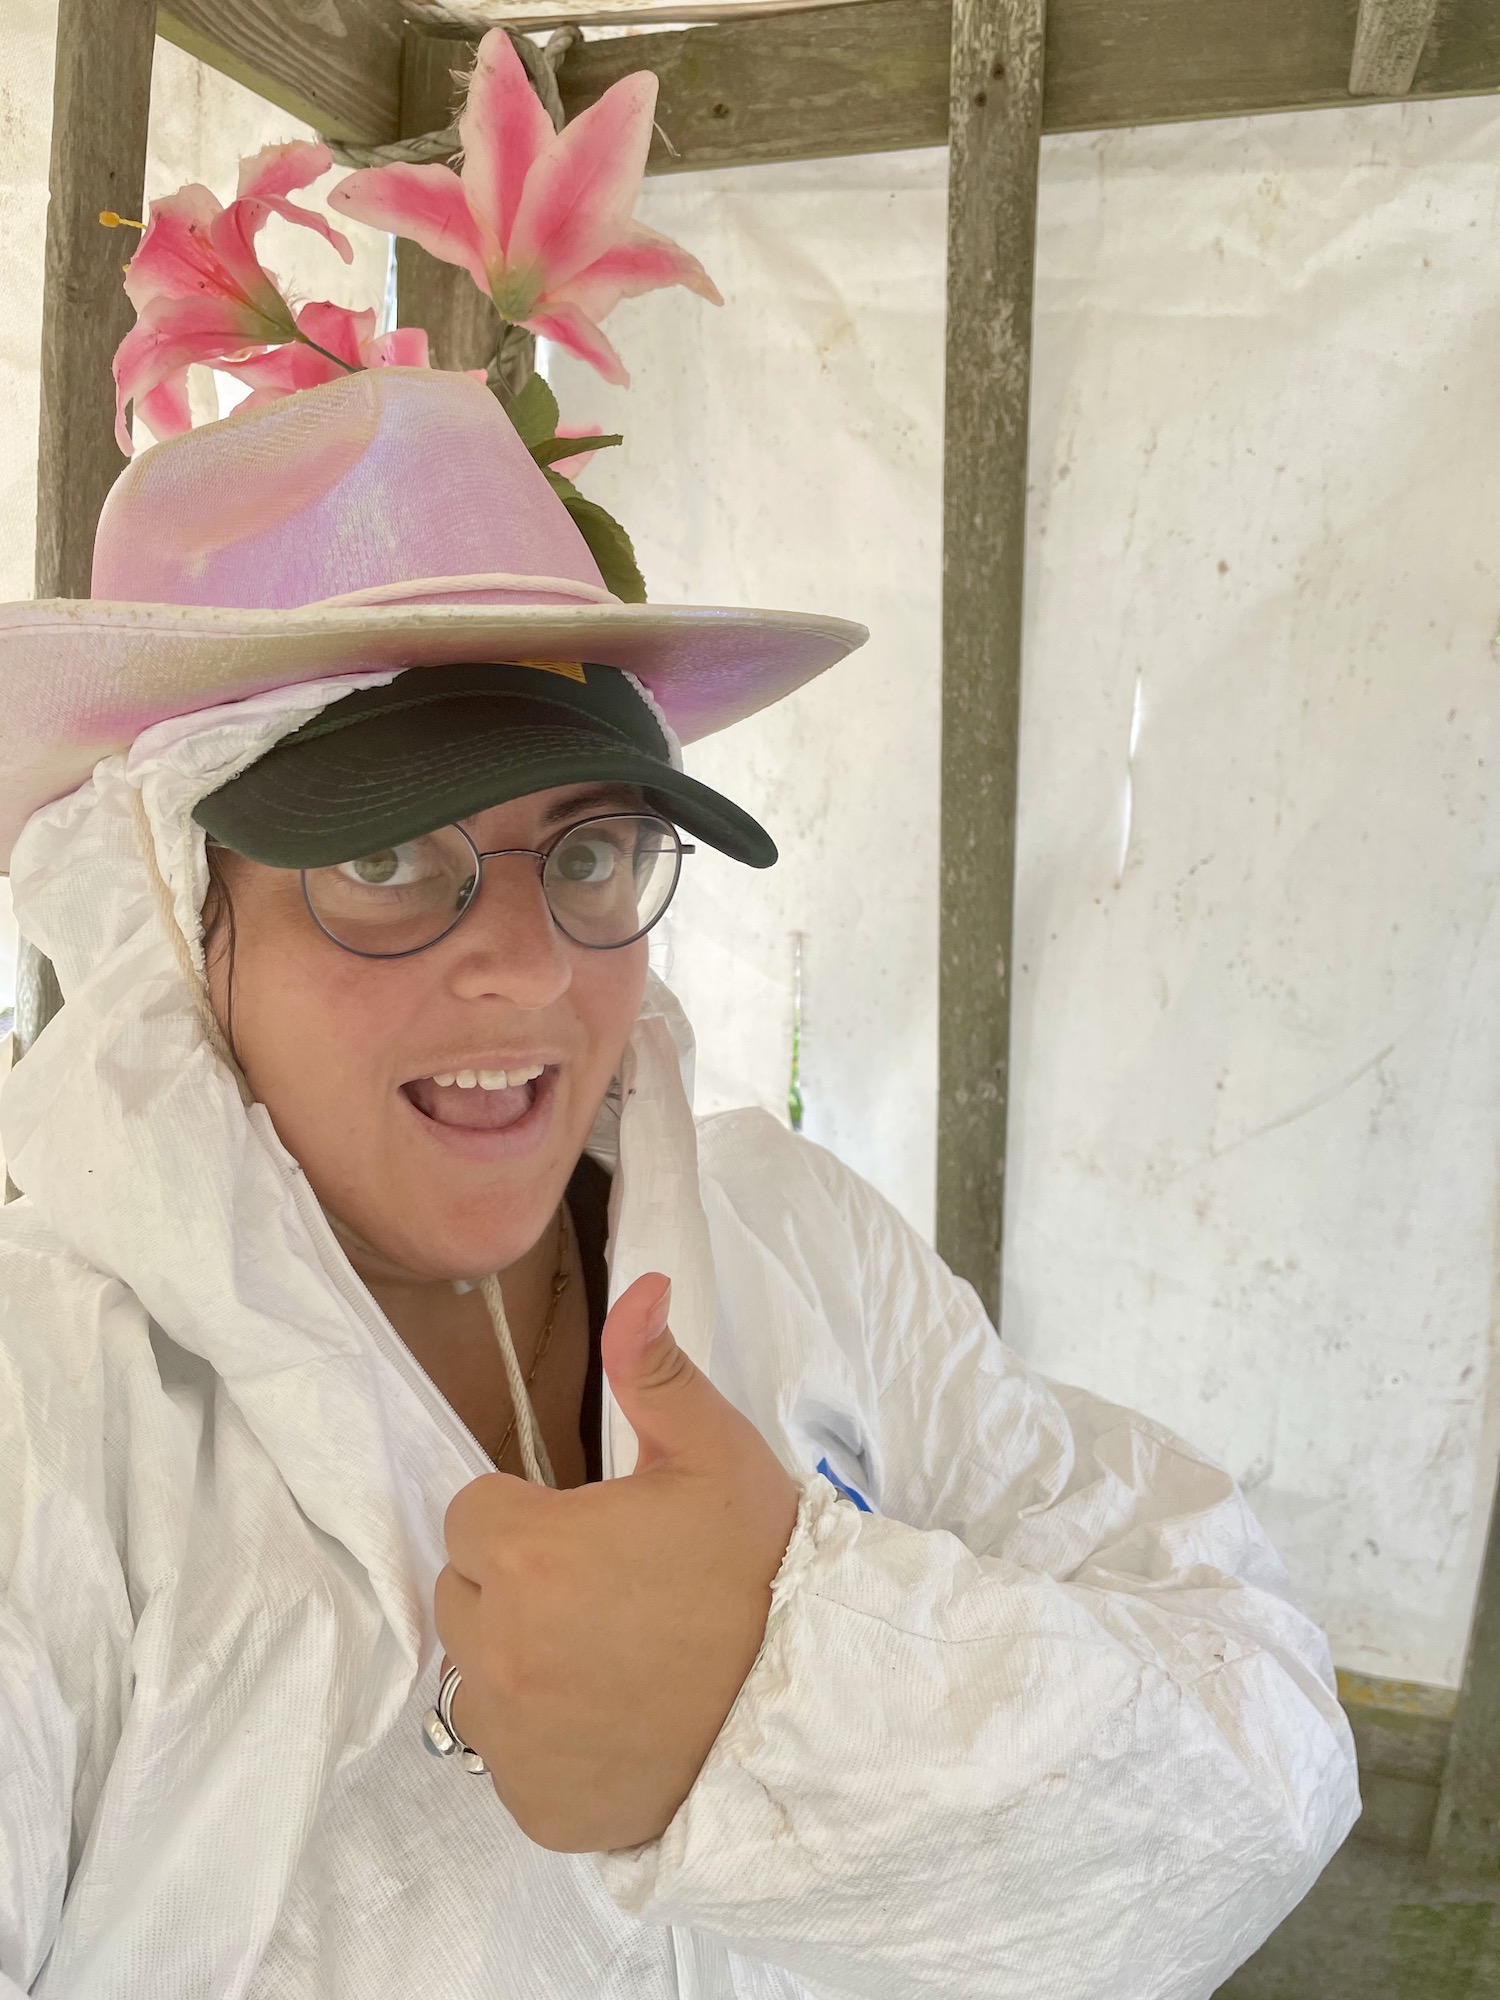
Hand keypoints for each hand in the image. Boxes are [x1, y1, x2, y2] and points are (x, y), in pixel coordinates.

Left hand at [435, 1272, 800, 1851]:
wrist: (814, 1706)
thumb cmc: (761, 1571)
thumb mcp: (714, 1455)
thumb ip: (653, 1370)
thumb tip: (640, 1285)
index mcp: (527, 1552)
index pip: (471, 1514)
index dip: (527, 1516)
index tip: (586, 1531)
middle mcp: (499, 1650)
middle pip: (464, 1593)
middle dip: (516, 1583)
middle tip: (605, 1591)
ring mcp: (514, 1738)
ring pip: (478, 1676)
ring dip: (522, 1661)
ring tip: (611, 1656)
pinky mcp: (535, 1805)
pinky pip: (510, 1756)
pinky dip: (546, 1742)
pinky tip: (615, 1718)